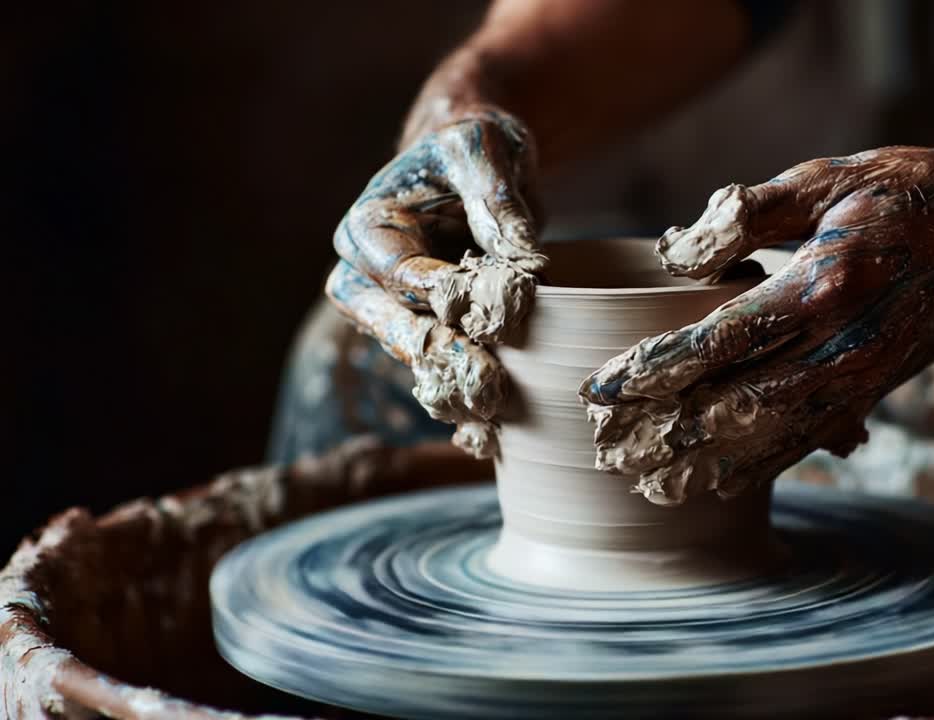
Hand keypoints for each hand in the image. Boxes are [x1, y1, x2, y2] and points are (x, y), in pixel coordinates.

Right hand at [326, 106, 543, 457]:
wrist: (475, 163)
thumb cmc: (472, 146)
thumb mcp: (484, 151)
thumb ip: (496, 199)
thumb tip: (526, 259)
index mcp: (368, 226)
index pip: (399, 270)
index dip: (442, 294)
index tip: (490, 316)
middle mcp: (368, 274)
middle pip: (393, 325)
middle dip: (438, 353)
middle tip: (485, 381)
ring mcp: (395, 308)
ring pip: (415, 354)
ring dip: (452, 382)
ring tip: (492, 408)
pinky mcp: (428, 328)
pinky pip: (438, 364)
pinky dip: (464, 387)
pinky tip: (495, 420)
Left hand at [581, 141, 933, 503]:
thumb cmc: (905, 194)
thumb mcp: (826, 179)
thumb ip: (746, 213)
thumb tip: (675, 251)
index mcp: (819, 285)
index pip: (716, 341)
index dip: (654, 370)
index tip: (599, 391)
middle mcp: (838, 345)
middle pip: (733, 404)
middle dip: (664, 433)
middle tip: (604, 452)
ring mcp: (859, 378)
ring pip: (768, 437)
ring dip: (703, 464)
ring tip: (646, 486)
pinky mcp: (874, 393)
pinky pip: (808, 441)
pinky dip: (759, 468)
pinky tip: (717, 486)